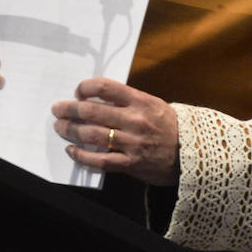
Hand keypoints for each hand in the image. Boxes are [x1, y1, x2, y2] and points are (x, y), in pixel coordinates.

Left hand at [51, 77, 178, 185]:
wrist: (193, 154)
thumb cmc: (170, 127)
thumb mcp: (153, 105)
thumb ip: (128, 101)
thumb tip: (97, 98)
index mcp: (140, 101)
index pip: (106, 88)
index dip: (86, 87)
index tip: (78, 91)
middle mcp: (135, 120)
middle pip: (92, 111)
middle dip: (70, 109)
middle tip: (57, 109)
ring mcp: (132, 143)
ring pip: (92, 135)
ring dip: (71, 130)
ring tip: (59, 127)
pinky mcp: (131, 164)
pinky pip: (100, 160)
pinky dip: (82, 155)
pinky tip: (71, 150)